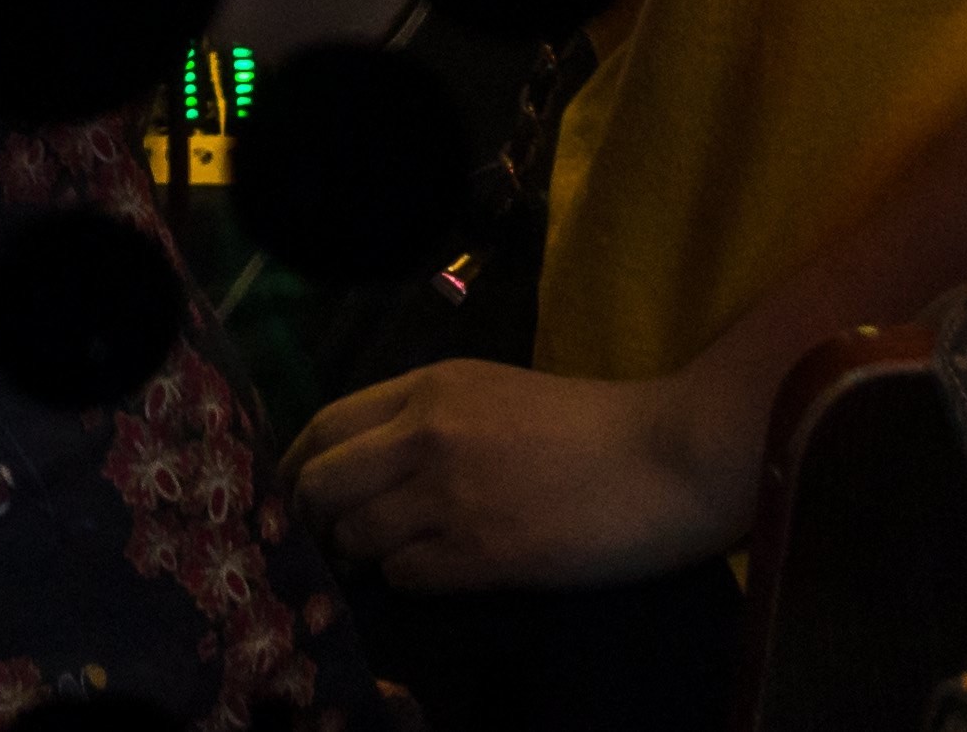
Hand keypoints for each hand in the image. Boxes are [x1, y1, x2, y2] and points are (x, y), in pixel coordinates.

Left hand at [281, 356, 750, 592]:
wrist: (668, 459)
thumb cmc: (592, 425)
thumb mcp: (494, 392)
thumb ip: (427, 415)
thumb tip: (367, 461)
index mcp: (430, 386)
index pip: (325, 424)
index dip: (299, 465)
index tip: (298, 493)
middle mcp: (427, 434)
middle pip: (321, 483)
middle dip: (313, 518)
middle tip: (330, 540)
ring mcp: (452, 495)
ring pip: (357, 537)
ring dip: (363, 555)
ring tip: (392, 557)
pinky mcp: (483, 552)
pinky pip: (406, 577)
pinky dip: (409, 581)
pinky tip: (439, 572)